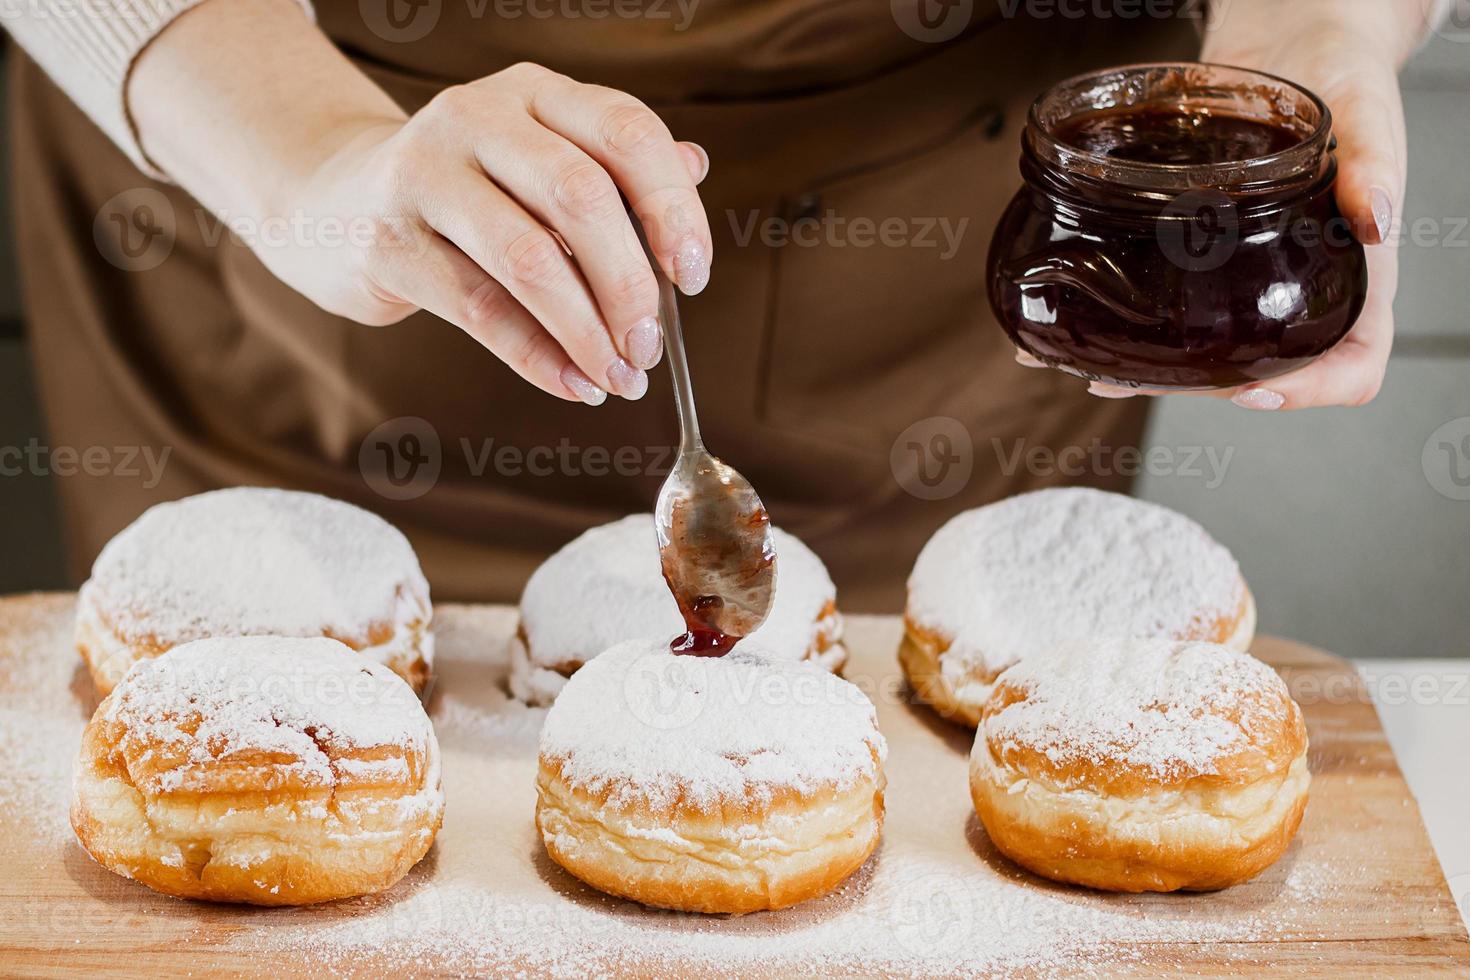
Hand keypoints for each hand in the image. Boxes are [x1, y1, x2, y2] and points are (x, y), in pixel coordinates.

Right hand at [130, 1, 710, 405]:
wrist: (334, 202)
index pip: (627, 132)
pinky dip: (538, 357)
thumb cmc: (466, 193)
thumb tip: (698, 169)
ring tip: (619, 377)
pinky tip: (573, 385)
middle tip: (650, 346)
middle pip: (581, 197)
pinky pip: (480, 309)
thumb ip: (613, 167)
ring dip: (587, 331)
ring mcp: (425, 174)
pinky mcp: (388, 241)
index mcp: (535, 92)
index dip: (672, 207)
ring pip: (529, 258)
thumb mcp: (537, 162)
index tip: (695, 276)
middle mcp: (478, 117)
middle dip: (630, 285)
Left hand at [1021, 0, 1423, 409]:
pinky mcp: (1204, 255)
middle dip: (1194, 387)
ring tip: (1092, 369)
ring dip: (1150, 369)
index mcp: (1355, 275)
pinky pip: (1172, 303)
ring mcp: (1249, 278)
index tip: (1252, 390)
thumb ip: (1375, 164)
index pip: (1352, 364)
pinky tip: (1081, 327)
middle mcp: (1299, 288)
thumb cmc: (1348, 78)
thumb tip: (1375, 216)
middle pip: (1258, 370)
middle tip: (1129, 380)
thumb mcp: (1371, 114)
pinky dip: (1127, 323)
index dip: (1309, 389)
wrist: (1296, 42)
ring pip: (1206, 349)